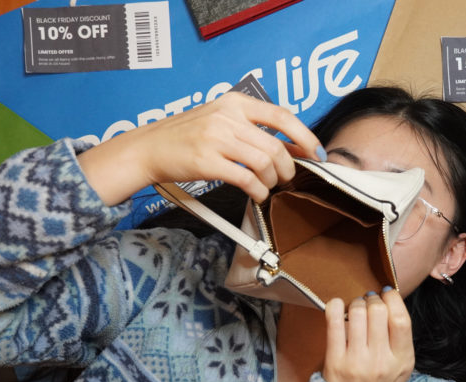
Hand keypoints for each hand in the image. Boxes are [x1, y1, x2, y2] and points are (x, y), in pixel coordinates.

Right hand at [78, 92, 323, 205]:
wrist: (148, 148)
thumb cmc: (187, 137)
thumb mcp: (222, 121)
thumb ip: (254, 130)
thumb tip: (293, 148)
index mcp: (235, 102)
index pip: (282, 115)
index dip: (305, 136)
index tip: (316, 153)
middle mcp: (227, 117)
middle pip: (276, 145)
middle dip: (288, 167)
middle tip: (286, 178)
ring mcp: (216, 138)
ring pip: (264, 163)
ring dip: (272, 180)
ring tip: (267, 186)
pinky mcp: (207, 161)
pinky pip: (246, 179)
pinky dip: (258, 191)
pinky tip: (256, 194)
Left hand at [322, 289, 414, 381]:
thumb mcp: (401, 367)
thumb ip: (400, 338)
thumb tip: (388, 301)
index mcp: (402, 360)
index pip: (401, 320)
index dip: (393, 299)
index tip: (386, 294)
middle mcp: (381, 360)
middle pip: (378, 312)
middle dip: (372, 299)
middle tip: (368, 302)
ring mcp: (357, 361)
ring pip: (357, 313)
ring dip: (355, 303)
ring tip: (355, 308)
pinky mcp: (335, 361)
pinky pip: (334, 323)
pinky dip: (335, 307)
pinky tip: (337, 305)